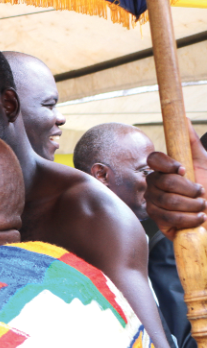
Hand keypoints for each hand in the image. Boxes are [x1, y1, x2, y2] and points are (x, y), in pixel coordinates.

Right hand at [145, 120, 206, 239]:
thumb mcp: (205, 162)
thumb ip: (191, 142)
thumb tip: (184, 119)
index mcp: (166, 169)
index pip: (153, 159)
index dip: (166, 164)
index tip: (183, 170)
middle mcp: (155, 185)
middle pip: (163, 182)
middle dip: (189, 189)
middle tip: (201, 193)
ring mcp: (154, 202)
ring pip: (166, 200)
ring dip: (192, 205)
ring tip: (202, 207)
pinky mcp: (157, 220)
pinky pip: (167, 217)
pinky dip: (188, 218)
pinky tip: (198, 218)